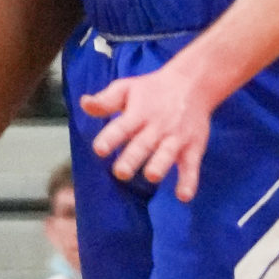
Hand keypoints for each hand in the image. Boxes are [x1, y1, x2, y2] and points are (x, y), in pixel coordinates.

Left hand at [82, 58, 213, 200]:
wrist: (193, 81)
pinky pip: (191, 166)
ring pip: (167, 153)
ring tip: (151, 176)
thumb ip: (106, 101)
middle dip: (133, 158)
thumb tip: (84, 104)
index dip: (111, 137)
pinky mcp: (193, 147)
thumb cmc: (153, 90)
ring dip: (160, 165)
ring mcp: (176, 137)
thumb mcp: (127, 88)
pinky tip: (183, 196)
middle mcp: (157, 126)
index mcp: (139, 112)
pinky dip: (189, 181)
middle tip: (121, 172)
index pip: (123, 126)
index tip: (100, 149)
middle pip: (143, 144)